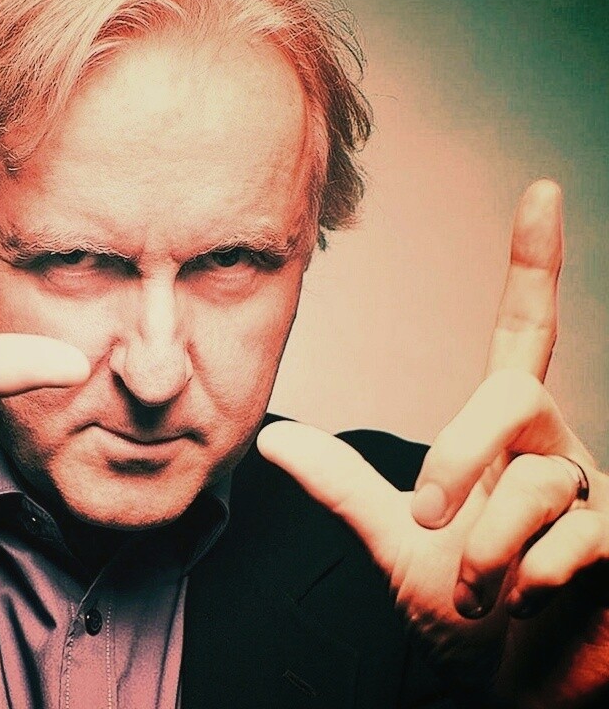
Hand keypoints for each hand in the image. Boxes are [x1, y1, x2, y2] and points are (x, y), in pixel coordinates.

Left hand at [258, 180, 608, 706]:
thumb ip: (347, 486)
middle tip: (426, 517)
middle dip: (454, 458)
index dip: (534, 264)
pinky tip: (527, 605)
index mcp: (507, 436)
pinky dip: (526, 583)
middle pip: (509, 397)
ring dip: (483, 552)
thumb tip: (275, 441)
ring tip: (478, 592)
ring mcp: (600, 496)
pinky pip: (574, 541)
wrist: (511, 687)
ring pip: (536, 484)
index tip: (542, 192)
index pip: (526, 333)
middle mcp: (559, 448)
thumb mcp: (397, 542)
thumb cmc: (467, 613)